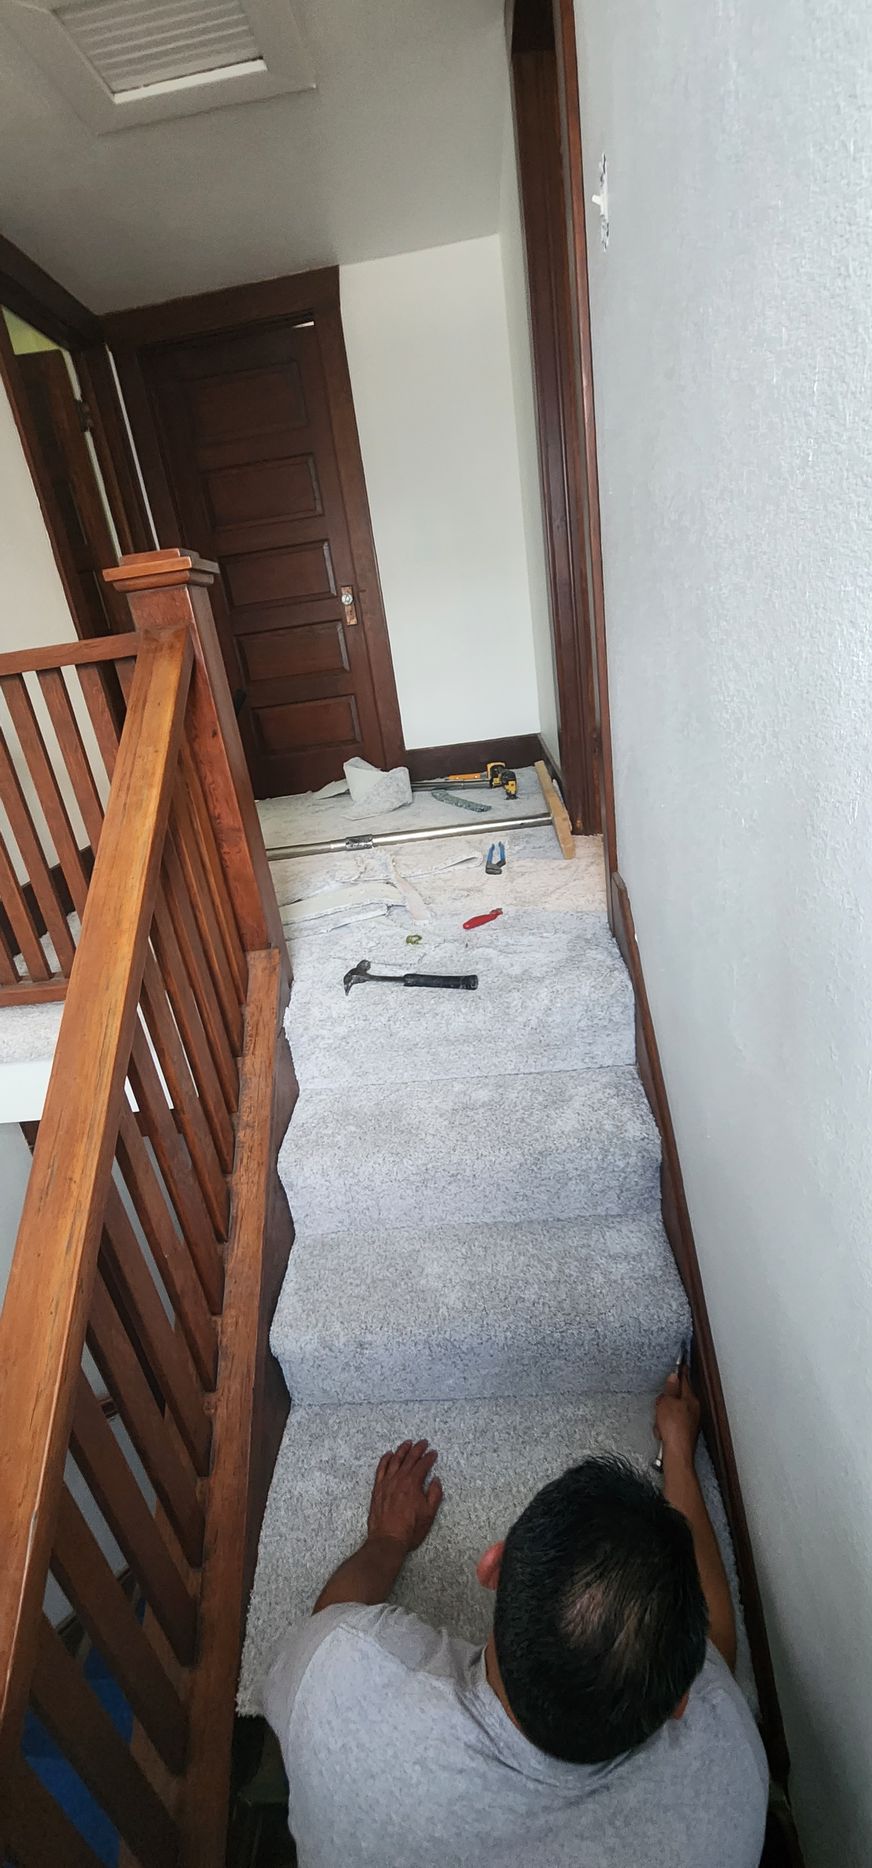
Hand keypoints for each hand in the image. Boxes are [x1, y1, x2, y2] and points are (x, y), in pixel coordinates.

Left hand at [367, 1440, 442, 1555]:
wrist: (388, 1539)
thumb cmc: (410, 1529)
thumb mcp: (429, 1514)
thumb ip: (434, 1494)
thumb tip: (436, 1480)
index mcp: (413, 1484)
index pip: (423, 1465)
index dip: (429, 1458)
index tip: (434, 1453)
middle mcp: (399, 1479)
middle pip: (409, 1459)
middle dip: (417, 1449)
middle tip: (423, 1442)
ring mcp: (386, 1483)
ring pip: (394, 1460)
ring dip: (402, 1450)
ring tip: (408, 1443)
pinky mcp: (377, 1489)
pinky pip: (380, 1469)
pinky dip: (385, 1459)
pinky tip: (388, 1454)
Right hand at [655, 1364, 700, 1466]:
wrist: (678, 1453)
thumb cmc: (674, 1429)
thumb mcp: (666, 1403)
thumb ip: (670, 1389)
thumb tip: (673, 1377)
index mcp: (691, 1398)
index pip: (685, 1380)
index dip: (681, 1372)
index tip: (681, 1365)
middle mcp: (694, 1409)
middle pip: (678, 1396)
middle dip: (667, 1400)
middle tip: (660, 1405)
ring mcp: (691, 1421)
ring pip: (674, 1411)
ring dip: (665, 1415)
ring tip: (660, 1423)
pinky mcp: (686, 1432)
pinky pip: (673, 1423)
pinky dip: (666, 1426)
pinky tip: (662, 1431)